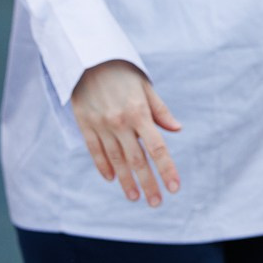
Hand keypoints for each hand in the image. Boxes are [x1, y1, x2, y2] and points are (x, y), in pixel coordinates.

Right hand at [71, 61, 182, 206]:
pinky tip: (112, 180)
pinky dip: (103, 167)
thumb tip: (177, 130)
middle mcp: (120, 122)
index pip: (157, 148)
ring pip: (116, 160)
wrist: (88, 59)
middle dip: (148, 184)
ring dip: (126, 181)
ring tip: (136, 197)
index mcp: (139, 113)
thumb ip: (161, 111)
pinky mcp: (85, 125)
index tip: (174, 188)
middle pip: (137, 160)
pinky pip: (95, 151)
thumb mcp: (146, 87)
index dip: (167, 169)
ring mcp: (101, 125)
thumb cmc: (122, 73)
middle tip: (156, 203)